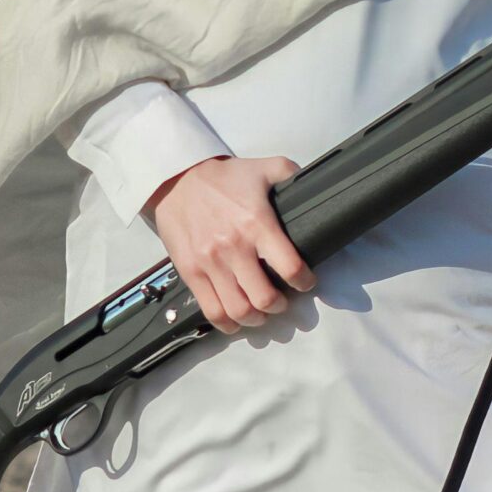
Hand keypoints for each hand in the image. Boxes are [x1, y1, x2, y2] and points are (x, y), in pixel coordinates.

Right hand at [144, 155, 310, 334]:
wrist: (177, 180)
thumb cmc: (223, 178)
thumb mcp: (263, 167)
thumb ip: (291, 174)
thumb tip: (314, 185)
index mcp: (257, 223)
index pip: (290, 266)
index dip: (305, 281)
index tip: (307, 282)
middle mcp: (234, 247)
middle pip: (265, 298)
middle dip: (280, 306)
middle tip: (283, 301)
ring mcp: (210, 263)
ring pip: (239, 310)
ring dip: (256, 319)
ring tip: (261, 312)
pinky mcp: (191, 272)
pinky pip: (211, 310)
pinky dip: (227, 323)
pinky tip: (236, 321)